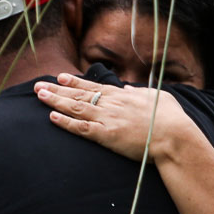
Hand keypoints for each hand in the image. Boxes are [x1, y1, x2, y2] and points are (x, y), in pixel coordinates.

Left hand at [35, 73, 200, 163]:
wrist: (175, 137)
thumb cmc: (172, 119)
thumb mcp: (157, 97)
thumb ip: (140, 92)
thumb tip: (129, 88)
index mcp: (123, 95)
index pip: (94, 86)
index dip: (75, 82)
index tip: (60, 76)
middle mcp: (112, 104)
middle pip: (79, 95)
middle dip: (57, 89)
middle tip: (39, 85)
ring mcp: (108, 119)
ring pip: (76, 108)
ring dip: (56, 101)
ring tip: (40, 95)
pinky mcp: (107, 135)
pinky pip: (81, 128)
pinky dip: (66, 122)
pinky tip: (52, 117)